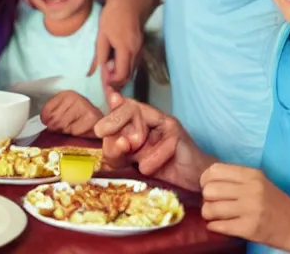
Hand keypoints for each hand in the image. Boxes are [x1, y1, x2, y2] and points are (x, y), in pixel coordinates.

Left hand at [40, 90, 102, 136]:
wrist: (109, 119)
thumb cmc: (82, 116)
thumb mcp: (64, 110)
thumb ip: (51, 114)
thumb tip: (44, 121)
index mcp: (65, 94)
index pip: (45, 113)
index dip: (47, 121)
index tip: (52, 122)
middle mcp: (75, 97)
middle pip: (54, 121)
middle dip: (58, 128)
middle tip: (66, 128)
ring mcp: (84, 107)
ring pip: (65, 127)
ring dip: (68, 131)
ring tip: (76, 127)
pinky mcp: (93, 118)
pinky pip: (76, 132)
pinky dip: (79, 134)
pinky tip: (84, 129)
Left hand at [88, 0, 143, 88]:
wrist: (129, 1)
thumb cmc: (112, 16)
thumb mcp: (102, 36)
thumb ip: (100, 56)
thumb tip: (94, 73)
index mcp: (125, 49)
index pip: (121, 75)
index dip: (113, 82)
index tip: (104, 82)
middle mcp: (136, 51)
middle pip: (128, 75)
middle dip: (117, 82)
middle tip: (105, 82)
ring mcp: (140, 48)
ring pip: (132, 69)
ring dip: (122, 75)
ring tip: (109, 73)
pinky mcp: (141, 45)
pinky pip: (134, 62)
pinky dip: (126, 67)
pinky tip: (116, 64)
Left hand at [94, 90, 213, 191]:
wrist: (190, 182)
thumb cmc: (158, 171)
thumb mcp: (129, 163)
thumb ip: (115, 150)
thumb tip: (99, 132)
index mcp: (136, 121)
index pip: (119, 109)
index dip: (109, 116)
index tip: (98, 130)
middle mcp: (149, 117)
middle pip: (129, 107)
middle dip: (115, 121)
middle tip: (106, 137)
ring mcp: (164, 121)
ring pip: (142, 121)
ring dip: (136, 145)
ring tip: (138, 163)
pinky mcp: (176, 131)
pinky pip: (160, 140)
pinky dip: (153, 158)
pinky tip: (150, 169)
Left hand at [201, 163, 289, 250]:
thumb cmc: (272, 200)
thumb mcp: (256, 181)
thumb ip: (234, 177)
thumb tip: (206, 178)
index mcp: (250, 175)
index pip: (215, 170)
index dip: (205, 179)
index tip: (205, 186)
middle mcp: (250, 190)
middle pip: (210, 190)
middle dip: (205, 197)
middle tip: (210, 202)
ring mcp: (250, 210)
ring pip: (212, 208)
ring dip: (207, 213)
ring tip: (212, 214)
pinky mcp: (250, 228)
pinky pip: (220, 226)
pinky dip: (214, 226)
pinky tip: (216, 225)